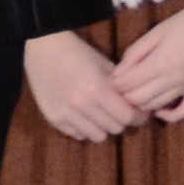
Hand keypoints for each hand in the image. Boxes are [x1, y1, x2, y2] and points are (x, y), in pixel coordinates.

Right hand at [22, 27, 142, 143]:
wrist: (42, 48)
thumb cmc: (77, 53)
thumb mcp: (104, 65)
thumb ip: (121, 88)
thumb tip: (139, 106)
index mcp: (97, 88)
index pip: (129, 117)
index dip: (139, 117)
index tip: (141, 113)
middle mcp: (81, 104)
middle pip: (116, 128)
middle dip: (121, 121)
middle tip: (120, 112)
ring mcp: (65, 112)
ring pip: (98, 136)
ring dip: (103, 127)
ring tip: (100, 114)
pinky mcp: (53, 117)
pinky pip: (78, 134)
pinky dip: (84, 128)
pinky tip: (82, 114)